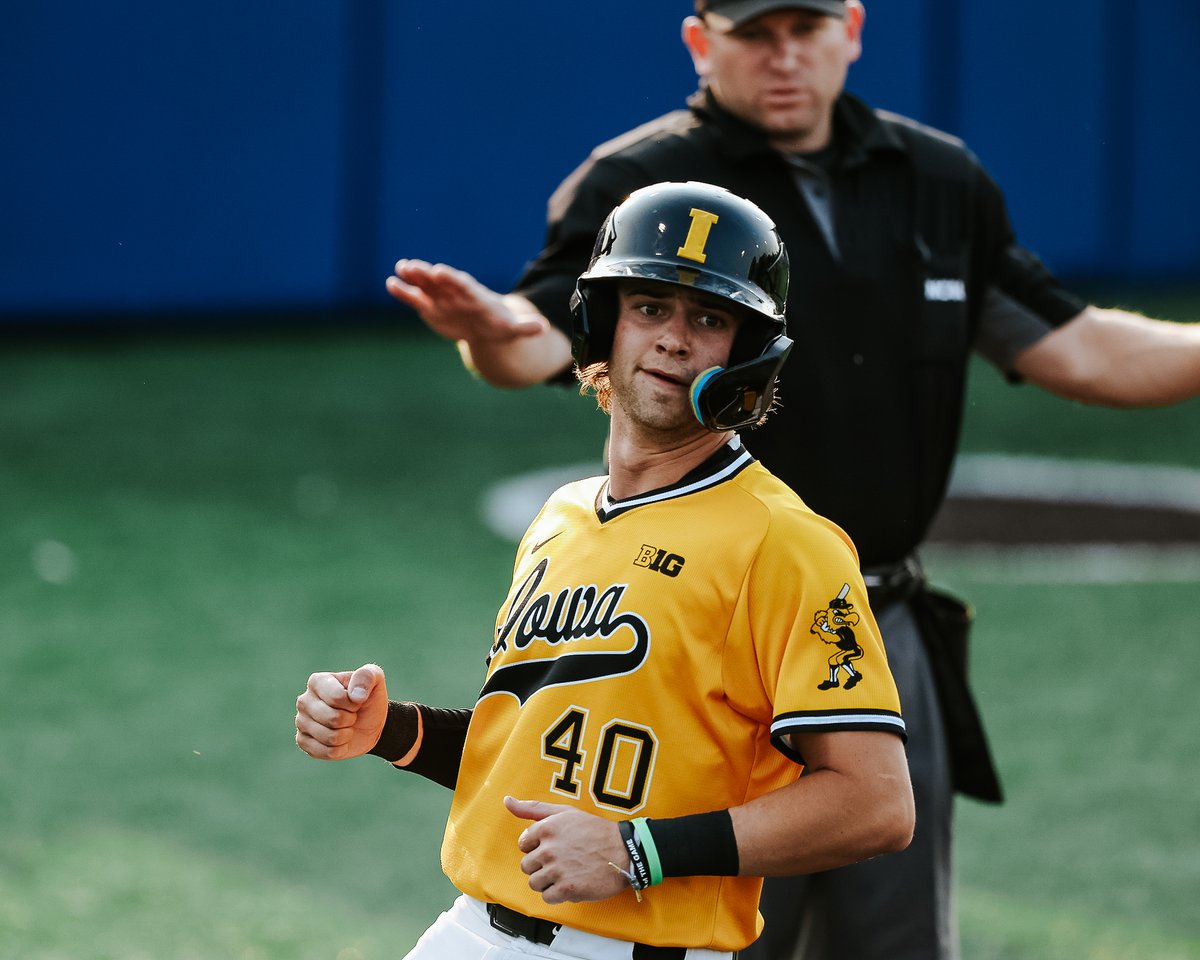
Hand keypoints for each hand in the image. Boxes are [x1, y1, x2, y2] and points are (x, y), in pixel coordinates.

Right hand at [294, 663, 388, 760]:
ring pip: (330, 737)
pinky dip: (341, 749)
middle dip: (350, 719)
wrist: (370, 723)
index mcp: (317, 681)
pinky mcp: (303, 742)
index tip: (356, 700)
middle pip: (333, 718)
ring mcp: (301, 722)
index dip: (353, 704)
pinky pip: (327, 752)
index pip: (337, 698)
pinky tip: (340, 740)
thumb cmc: (368, 697)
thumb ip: (367, 676)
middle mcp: (304, 701)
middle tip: (352, 715)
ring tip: (346, 726)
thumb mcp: (375, 678)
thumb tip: (355, 696)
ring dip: (346, 735)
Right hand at [385, 259, 544, 343]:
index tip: (440, 271)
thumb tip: (543, 327)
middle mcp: (455, 292)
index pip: (461, 284)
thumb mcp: (513, 329)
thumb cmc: (500, 325)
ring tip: (399, 269)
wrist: (486, 327)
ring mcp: (441, 297)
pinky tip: (391, 283)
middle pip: (440, 281)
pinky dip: (404, 291)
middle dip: (427, 274)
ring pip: (425, 285)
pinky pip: (415, 298)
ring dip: (413, 277)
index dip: (451, 279)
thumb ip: (525, 327)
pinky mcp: (430, 307)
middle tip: (412, 265)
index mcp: (473, 295)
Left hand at [504, 796, 630, 903]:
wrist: (624, 852)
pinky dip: (556, 894)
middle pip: (526, 866)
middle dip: (540, 865)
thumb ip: (533, 808)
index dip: (537, 847)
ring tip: (565, 873)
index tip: (552, 847)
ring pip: (534, 883)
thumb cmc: (594, 830)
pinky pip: (547, 897)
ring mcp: (557, 870)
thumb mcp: (565, 812)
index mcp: (546, 828)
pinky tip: (570, 883)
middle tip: (560, 862)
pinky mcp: (567, 889)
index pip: (523, 844)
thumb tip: (507, 801)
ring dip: (547, 881)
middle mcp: (549, 849)